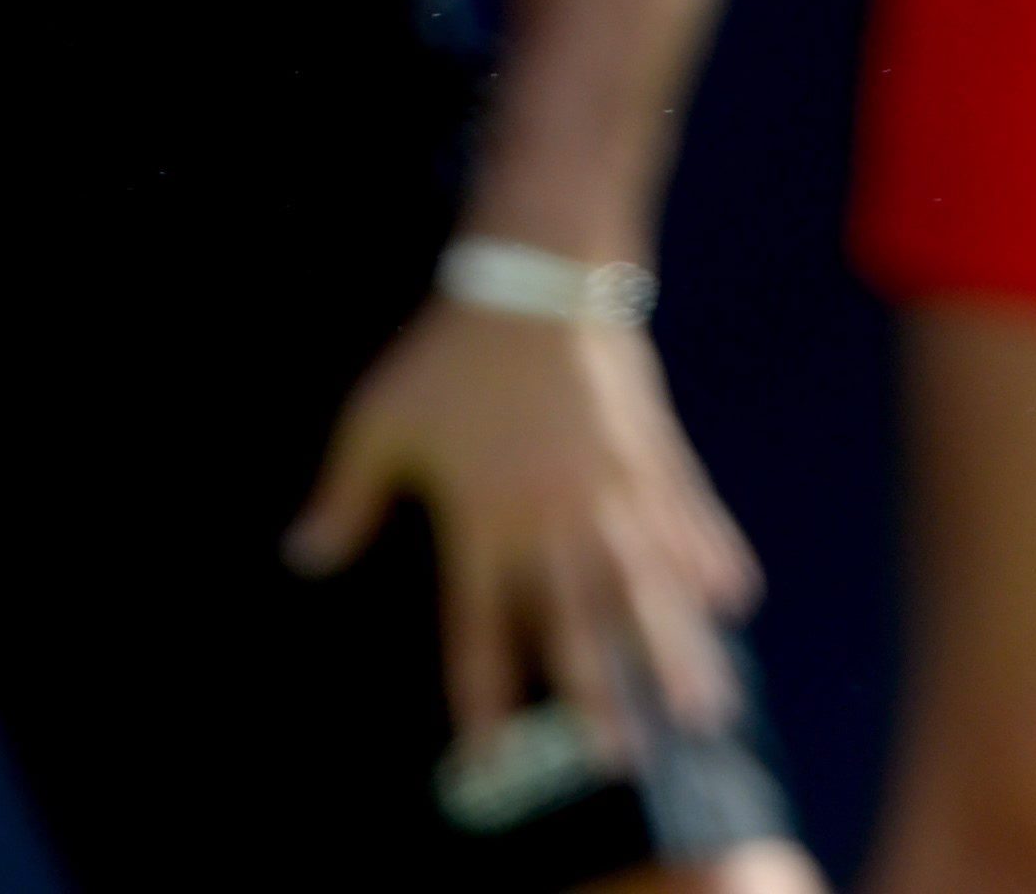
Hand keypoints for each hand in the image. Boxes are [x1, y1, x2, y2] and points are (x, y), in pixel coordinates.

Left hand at [283, 296, 762, 753]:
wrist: (536, 273)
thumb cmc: (450, 351)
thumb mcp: (380, 419)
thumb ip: (346, 496)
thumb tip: (300, 558)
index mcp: (484, 517)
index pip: (480, 627)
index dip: (482, 696)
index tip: (487, 759)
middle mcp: (555, 516)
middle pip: (581, 621)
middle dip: (601, 694)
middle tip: (623, 762)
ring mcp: (613, 486)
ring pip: (649, 585)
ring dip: (676, 649)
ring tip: (706, 709)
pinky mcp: (651, 451)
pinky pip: (686, 515)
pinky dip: (711, 554)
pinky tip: (735, 598)